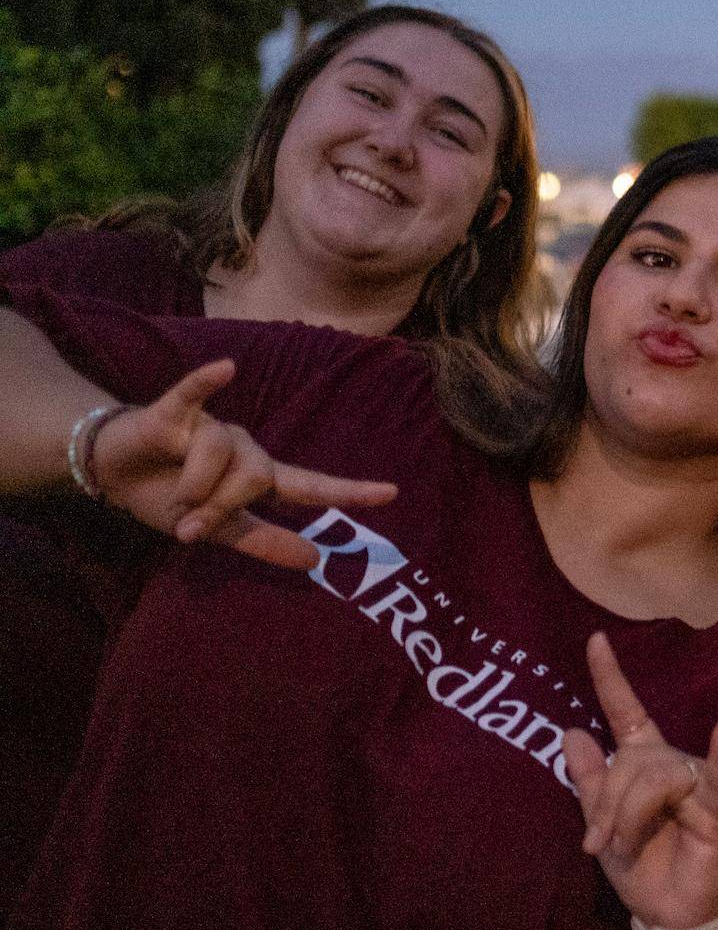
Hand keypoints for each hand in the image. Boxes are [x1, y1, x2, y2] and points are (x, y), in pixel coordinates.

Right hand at [91, 359, 396, 570]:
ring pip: (221, 454)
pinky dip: (207, 382)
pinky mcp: (174, 413)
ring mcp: (211, 427)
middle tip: (189, 526)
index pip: (311, 485)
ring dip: (192, 489)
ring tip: (170, 501)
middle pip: (255, 477)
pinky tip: (227, 369)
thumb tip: (315, 560)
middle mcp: (244, 447)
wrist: (112, 474)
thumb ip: (263, 543)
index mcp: (259, 477)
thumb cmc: (170, 497)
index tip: (392, 492)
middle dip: (221, 507)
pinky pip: (193, 393)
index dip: (350, 490)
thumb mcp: (218, 531)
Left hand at [564, 633, 717, 929]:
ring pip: (653, 777)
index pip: (626, 711)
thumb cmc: (645, 870)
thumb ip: (589, 781)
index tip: (594, 639)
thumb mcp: (603, 828)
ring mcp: (697, 781)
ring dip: (629, 816)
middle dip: (607, 804)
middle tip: (596, 844)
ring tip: (625, 847)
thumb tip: (570, 730)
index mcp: (644, 762)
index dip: (610, 677)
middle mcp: (671, 762)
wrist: (674, 916)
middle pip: (630, 761)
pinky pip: (716, 773)